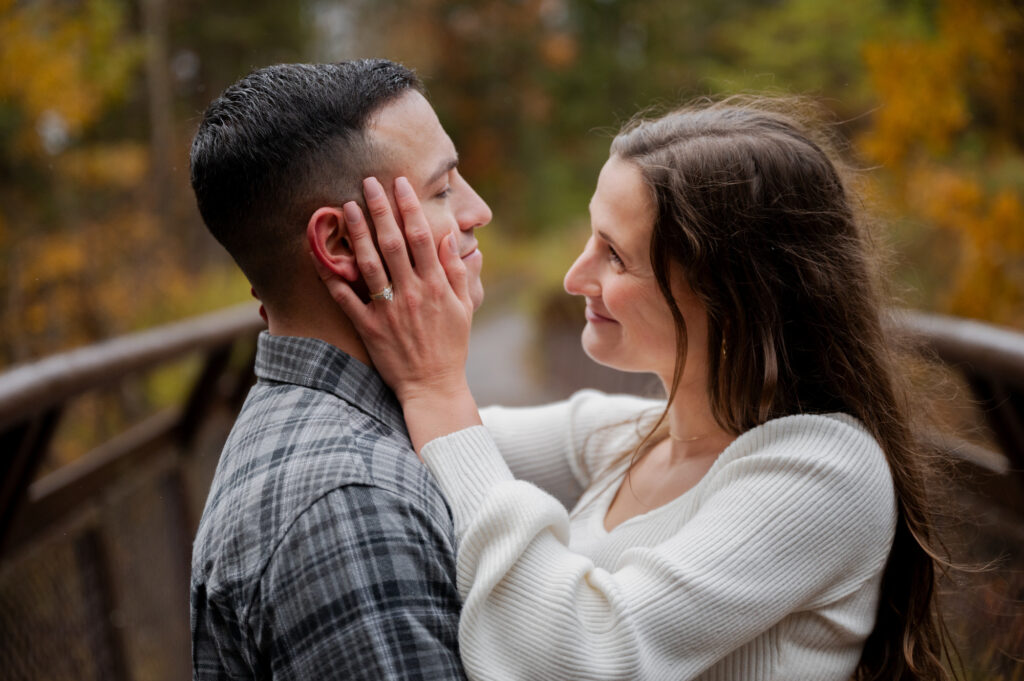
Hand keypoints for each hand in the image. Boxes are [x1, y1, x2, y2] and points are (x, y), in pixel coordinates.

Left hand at [313, 176, 481, 449]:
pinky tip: (319, 256)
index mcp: (436, 286)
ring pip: (369, 264)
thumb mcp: (465, 308)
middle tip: (367, 182)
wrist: (433, 386)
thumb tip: (449, 239)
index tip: (399, 184)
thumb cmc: (451, 347)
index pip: (421, 237)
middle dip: (380, 209)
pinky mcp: (370, 328)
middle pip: (393, 243)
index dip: (409, 208)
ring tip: (346, 208)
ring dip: (357, 234)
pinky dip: (333, 279)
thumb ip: (458, 272)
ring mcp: (389, 310)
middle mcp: (412, 293)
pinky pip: (347, 300)